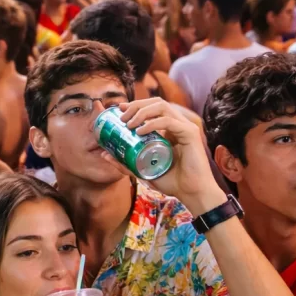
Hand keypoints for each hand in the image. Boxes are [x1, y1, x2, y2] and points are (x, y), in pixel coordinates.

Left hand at [113, 99, 224, 213]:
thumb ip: (125, 163)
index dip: (135, 105)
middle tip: (122, 117)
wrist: (191, 193)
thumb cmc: (171, 182)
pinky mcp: (190, 133)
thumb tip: (104, 154)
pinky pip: (168, 121)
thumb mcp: (142, 171)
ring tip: (129, 124)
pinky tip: (140, 131)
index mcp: (169, 129)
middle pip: (156, 102)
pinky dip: (152, 123)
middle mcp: (177, 124)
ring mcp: (184, 127)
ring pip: (161, 106)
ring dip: (142, 112)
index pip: (152, 108)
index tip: (119, 110)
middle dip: (136, 105)